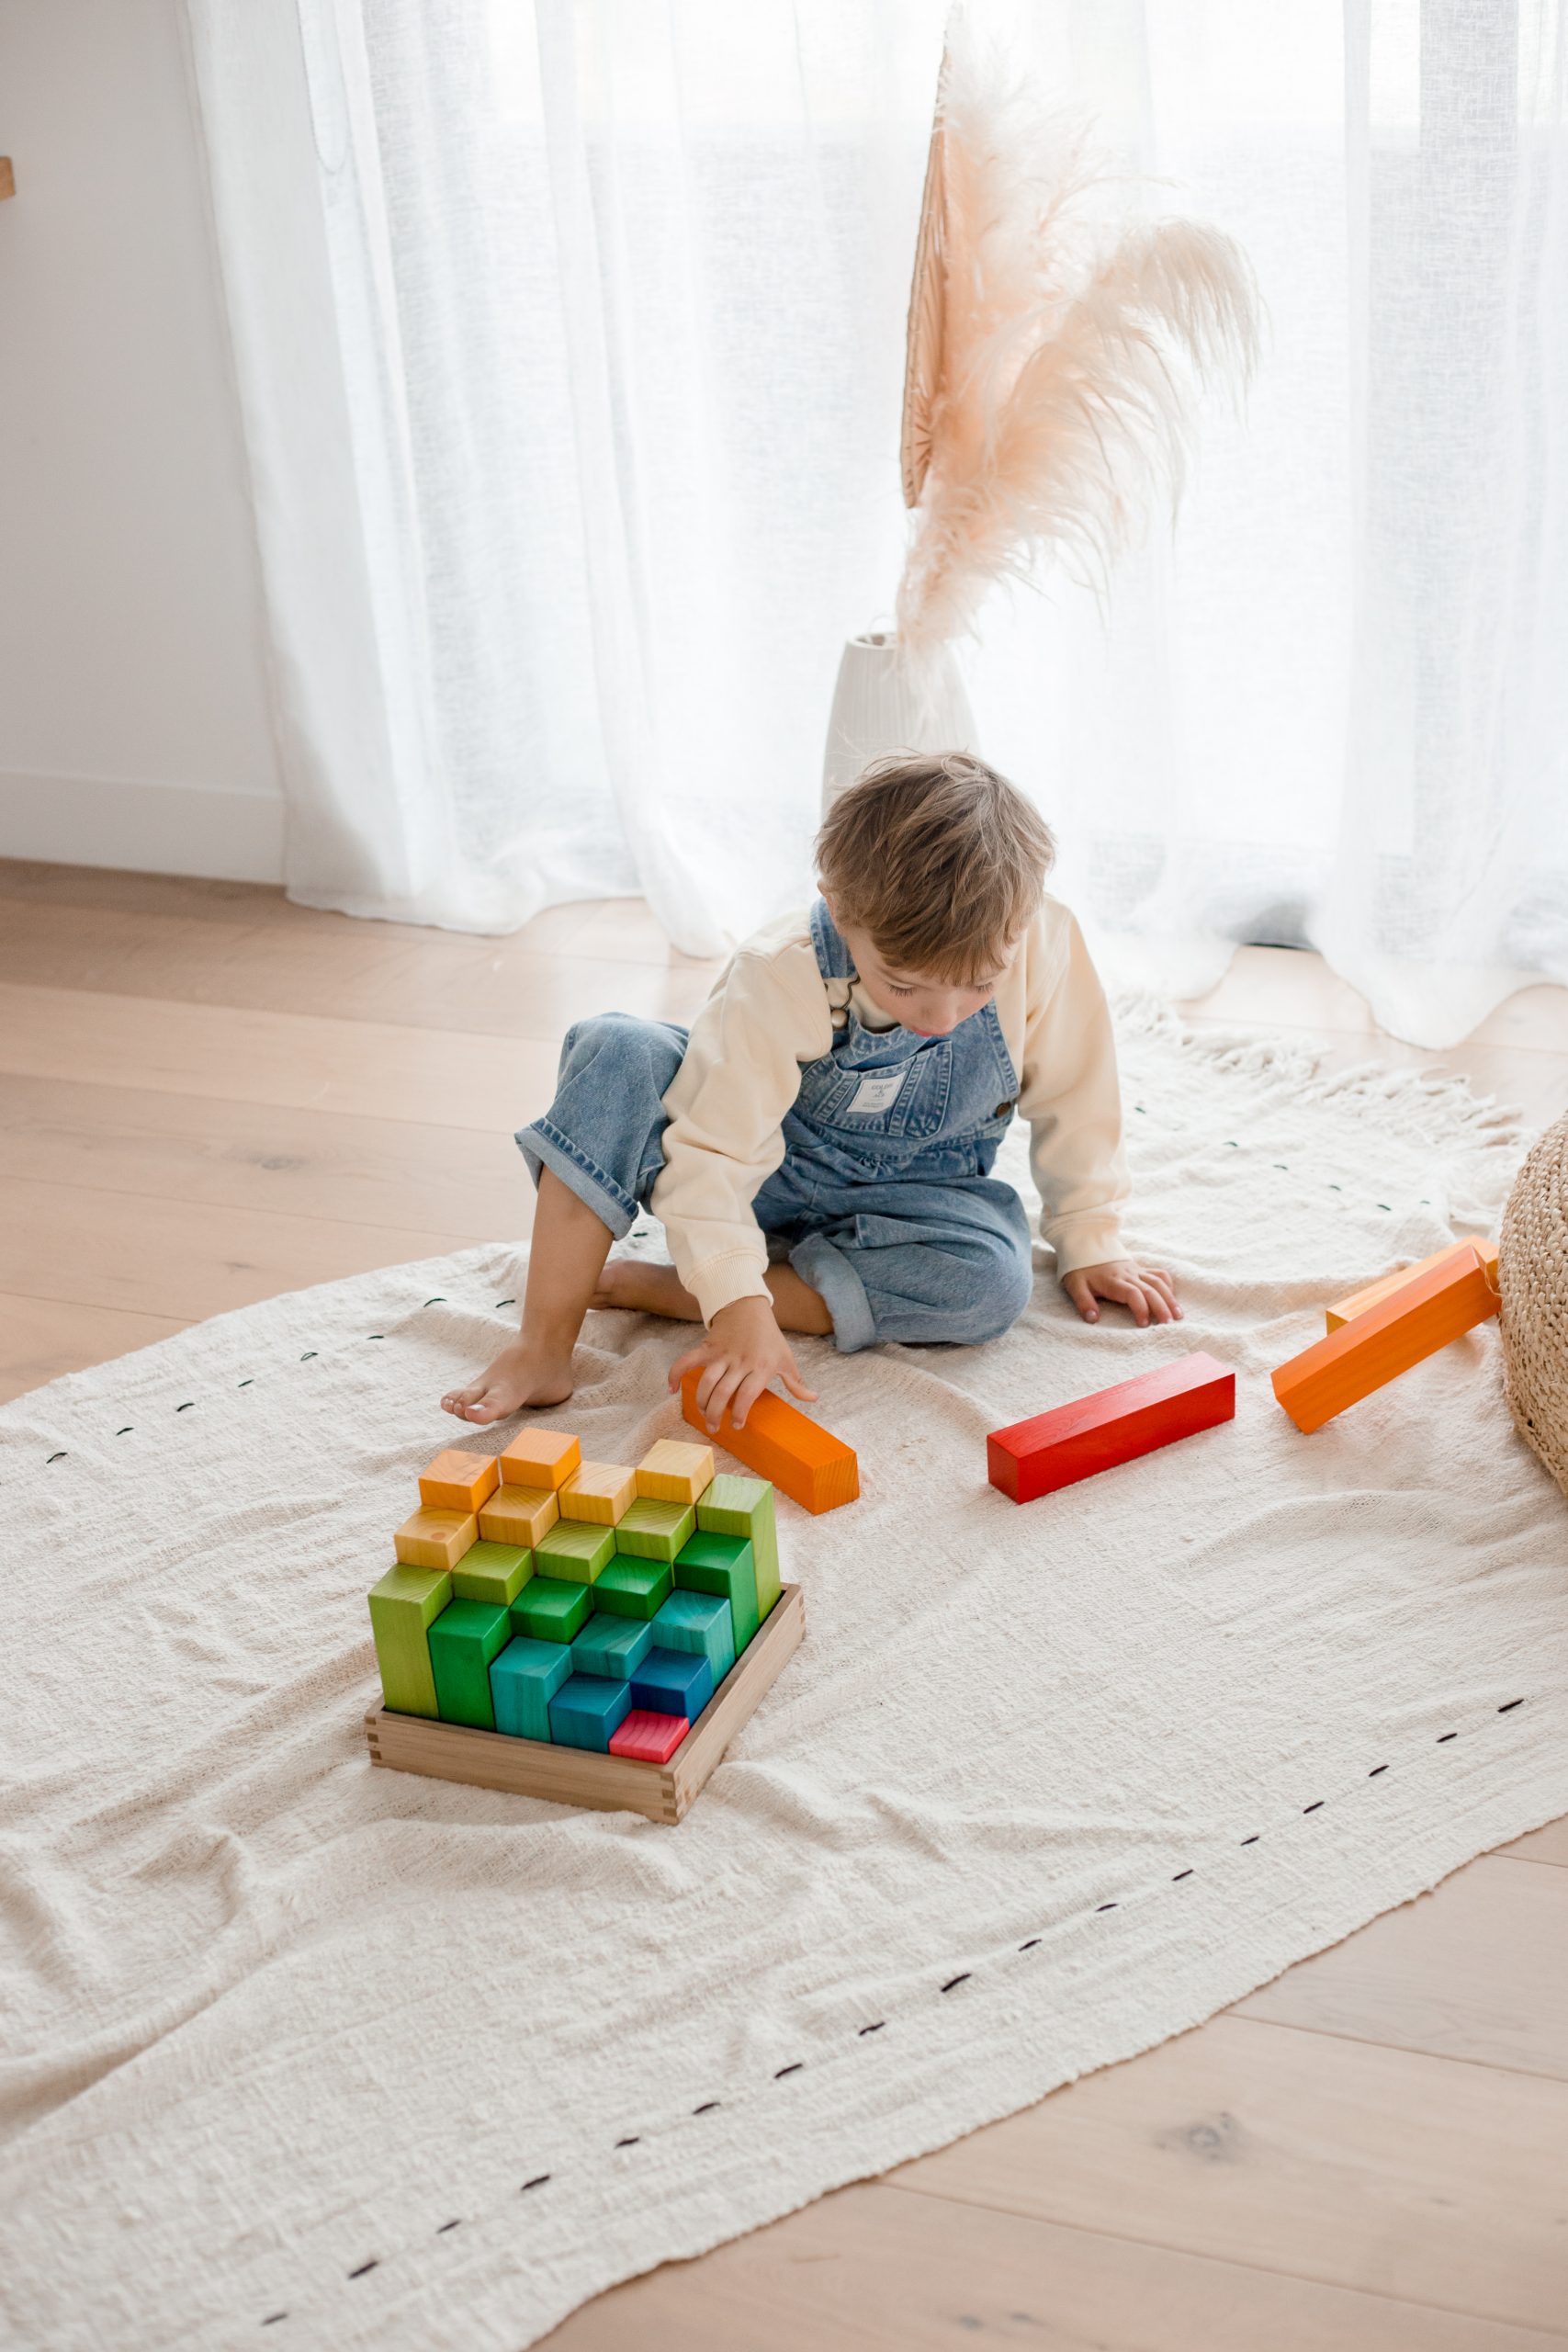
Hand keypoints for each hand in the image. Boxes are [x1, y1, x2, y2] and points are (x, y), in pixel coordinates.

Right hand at [669, 1296, 818, 1430]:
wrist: (748, 1306)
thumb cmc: (769, 1336)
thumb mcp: (785, 1358)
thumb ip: (796, 1382)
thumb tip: (813, 1399)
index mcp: (760, 1366)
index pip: (748, 1394)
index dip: (740, 1412)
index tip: (736, 1425)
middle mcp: (740, 1362)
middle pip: (723, 1392)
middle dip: (716, 1413)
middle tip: (714, 1428)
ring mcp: (721, 1354)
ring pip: (706, 1382)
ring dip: (701, 1401)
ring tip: (702, 1415)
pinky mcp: (706, 1348)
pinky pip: (687, 1361)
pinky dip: (676, 1374)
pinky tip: (672, 1390)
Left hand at [1063, 1259, 1179, 1326]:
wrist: (1086, 1246)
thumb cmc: (1080, 1270)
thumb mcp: (1074, 1286)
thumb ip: (1083, 1302)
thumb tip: (1093, 1319)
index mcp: (1113, 1280)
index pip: (1132, 1293)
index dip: (1140, 1308)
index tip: (1144, 1324)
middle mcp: (1128, 1275)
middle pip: (1150, 1289)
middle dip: (1161, 1307)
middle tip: (1168, 1325)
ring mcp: (1136, 1270)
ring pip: (1159, 1282)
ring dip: (1170, 1298)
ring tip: (1178, 1315)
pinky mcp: (1140, 1269)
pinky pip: (1159, 1274)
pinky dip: (1168, 1285)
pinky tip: (1172, 1298)